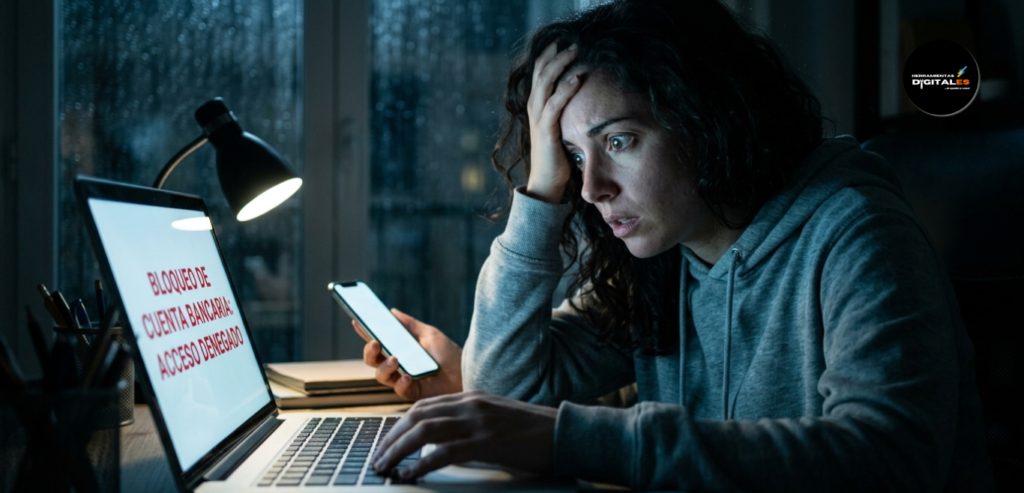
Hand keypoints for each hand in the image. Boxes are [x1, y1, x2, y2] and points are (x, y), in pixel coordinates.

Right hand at [353, 308, 462, 400]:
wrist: (466, 373)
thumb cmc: (449, 354)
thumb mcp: (429, 334)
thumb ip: (410, 324)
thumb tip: (392, 311)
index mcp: (399, 349)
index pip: (377, 341)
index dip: (365, 332)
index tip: (356, 321)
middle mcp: (397, 365)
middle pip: (372, 360)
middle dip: (369, 351)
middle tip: (375, 343)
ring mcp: (402, 379)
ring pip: (380, 376)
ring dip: (384, 367)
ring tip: (395, 359)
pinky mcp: (411, 393)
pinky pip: (399, 389)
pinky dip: (401, 382)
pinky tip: (408, 376)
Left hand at [370, 390, 557, 479]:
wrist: (564, 432)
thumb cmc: (533, 432)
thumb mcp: (495, 419)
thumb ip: (469, 423)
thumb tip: (440, 444)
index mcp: (471, 397)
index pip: (423, 406)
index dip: (398, 424)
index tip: (386, 443)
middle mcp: (470, 404)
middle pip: (416, 416)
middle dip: (391, 438)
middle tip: (378, 459)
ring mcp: (477, 421)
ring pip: (423, 431)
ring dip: (398, 450)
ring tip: (385, 468)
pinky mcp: (486, 442)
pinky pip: (443, 452)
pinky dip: (421, 464)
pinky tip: (410, 475)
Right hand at [525, 41, 583, 203]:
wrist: (546, 184)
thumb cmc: (557, 158)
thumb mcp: (560, 129)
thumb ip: (565, 114)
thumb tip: (582, 101)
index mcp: (537, 107)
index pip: (539, 74)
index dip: (548, 56)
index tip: (561, 43)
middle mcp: (534, 109)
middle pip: (541, 73)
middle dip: (556, 55)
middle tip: (572, 42)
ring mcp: (538, 119)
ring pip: (545, 84)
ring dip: (560, 65)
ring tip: (575, 51)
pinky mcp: (545, 131)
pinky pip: (554, 105)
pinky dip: (565, 90)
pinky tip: (577, 79)